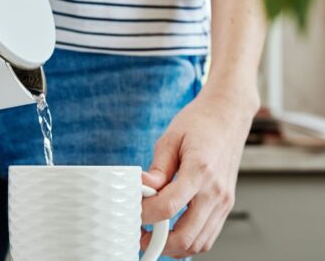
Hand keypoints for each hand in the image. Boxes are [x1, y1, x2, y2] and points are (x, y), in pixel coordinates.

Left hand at [141, 85, 258, 257]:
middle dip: (158, 242)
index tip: (132, 213)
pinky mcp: (226, 204)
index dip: (146, 215)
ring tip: (153, 237)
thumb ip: (158, 169)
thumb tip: (144, 189)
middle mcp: (216, 191)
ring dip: (174, 247)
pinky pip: (209, 235)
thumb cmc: (200, 122)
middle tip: (139, 236)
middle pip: (186, 235)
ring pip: (200, 242)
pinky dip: (190, 242)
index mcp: (200, 170)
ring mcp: (224, 200)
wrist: (228, 114)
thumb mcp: (170, 138)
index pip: (169, 206)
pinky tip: (172, 233)